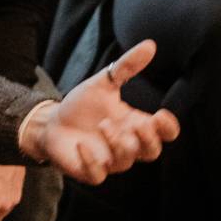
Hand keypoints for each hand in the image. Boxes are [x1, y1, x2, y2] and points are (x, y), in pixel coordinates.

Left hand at [25, 39, 179, 182]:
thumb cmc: (82, 106)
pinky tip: (82, 145)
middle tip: (137, 123)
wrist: (52, 122)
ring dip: (119, 144)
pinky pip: (98, 175)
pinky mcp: (89, 171)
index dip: (168, 128)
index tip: (162, 114)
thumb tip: (150, 45)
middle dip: (148, 139)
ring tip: (104, 125)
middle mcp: (127, 145)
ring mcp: (109, 160)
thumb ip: (127, 66)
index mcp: (135, 124)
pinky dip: (92, 162)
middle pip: (152, 152)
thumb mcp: (104, 83)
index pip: (164, 134)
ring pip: (126, 161)